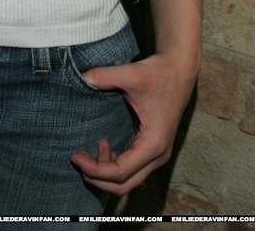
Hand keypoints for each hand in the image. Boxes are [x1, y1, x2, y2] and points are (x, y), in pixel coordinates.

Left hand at [70, 50, 196, 195]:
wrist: (178, 69)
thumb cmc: (158, 73)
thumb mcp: (132, 73)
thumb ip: (105, 76)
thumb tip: (80, 79)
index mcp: (154, 144)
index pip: (120, 172)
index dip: (94, 169)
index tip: (75, 156)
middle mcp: (158, 155)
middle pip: (124, 185)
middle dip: (97, 177)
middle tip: (78, 158)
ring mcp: (158, 155)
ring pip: (129, 180)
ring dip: (106, 173)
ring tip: (91, 150)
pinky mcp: (155, 149)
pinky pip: (133, 170)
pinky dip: (115, 167)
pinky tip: (104, 146)